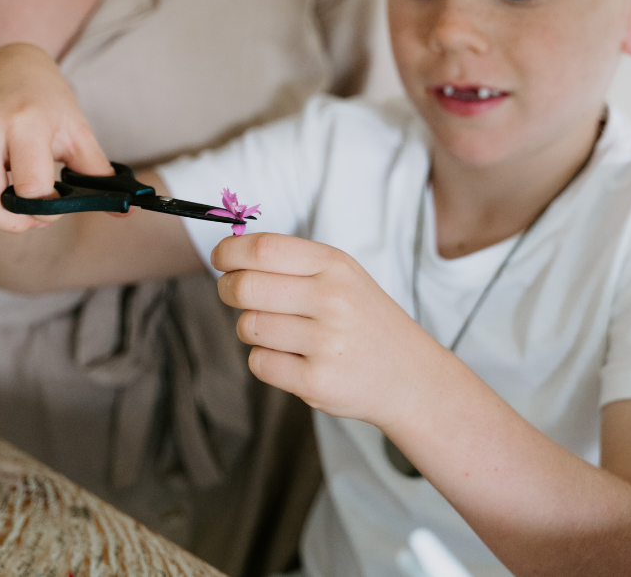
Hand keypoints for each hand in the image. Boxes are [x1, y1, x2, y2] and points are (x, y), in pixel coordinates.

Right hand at [0, 43, 110, 232]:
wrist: (9, 60)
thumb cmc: (47, 99)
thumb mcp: (77, 131)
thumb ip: (97, 173)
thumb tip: (124, 211)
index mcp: (25, 120)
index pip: (28, 191)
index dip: (45, 212)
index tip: (54, 209)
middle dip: (11, 222)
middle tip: (30, 215)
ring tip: (13, 186)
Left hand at [212, 232, 422, 428]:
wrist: (410, 376)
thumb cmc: (363, 319)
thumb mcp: (342, 276)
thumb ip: (291, 262)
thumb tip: (229, 252)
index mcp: (334, 265)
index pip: (264, 248)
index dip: (230, 251)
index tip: (220, 258)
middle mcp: (331, 299)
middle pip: (247, 286)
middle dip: (228, 289)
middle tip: (232, 292)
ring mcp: (325, 342)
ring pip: (248, 327)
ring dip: (249, 329)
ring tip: (278, 331)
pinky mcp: (316, 381)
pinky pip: (259, 363)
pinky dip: (264, 360)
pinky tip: (290, 358)